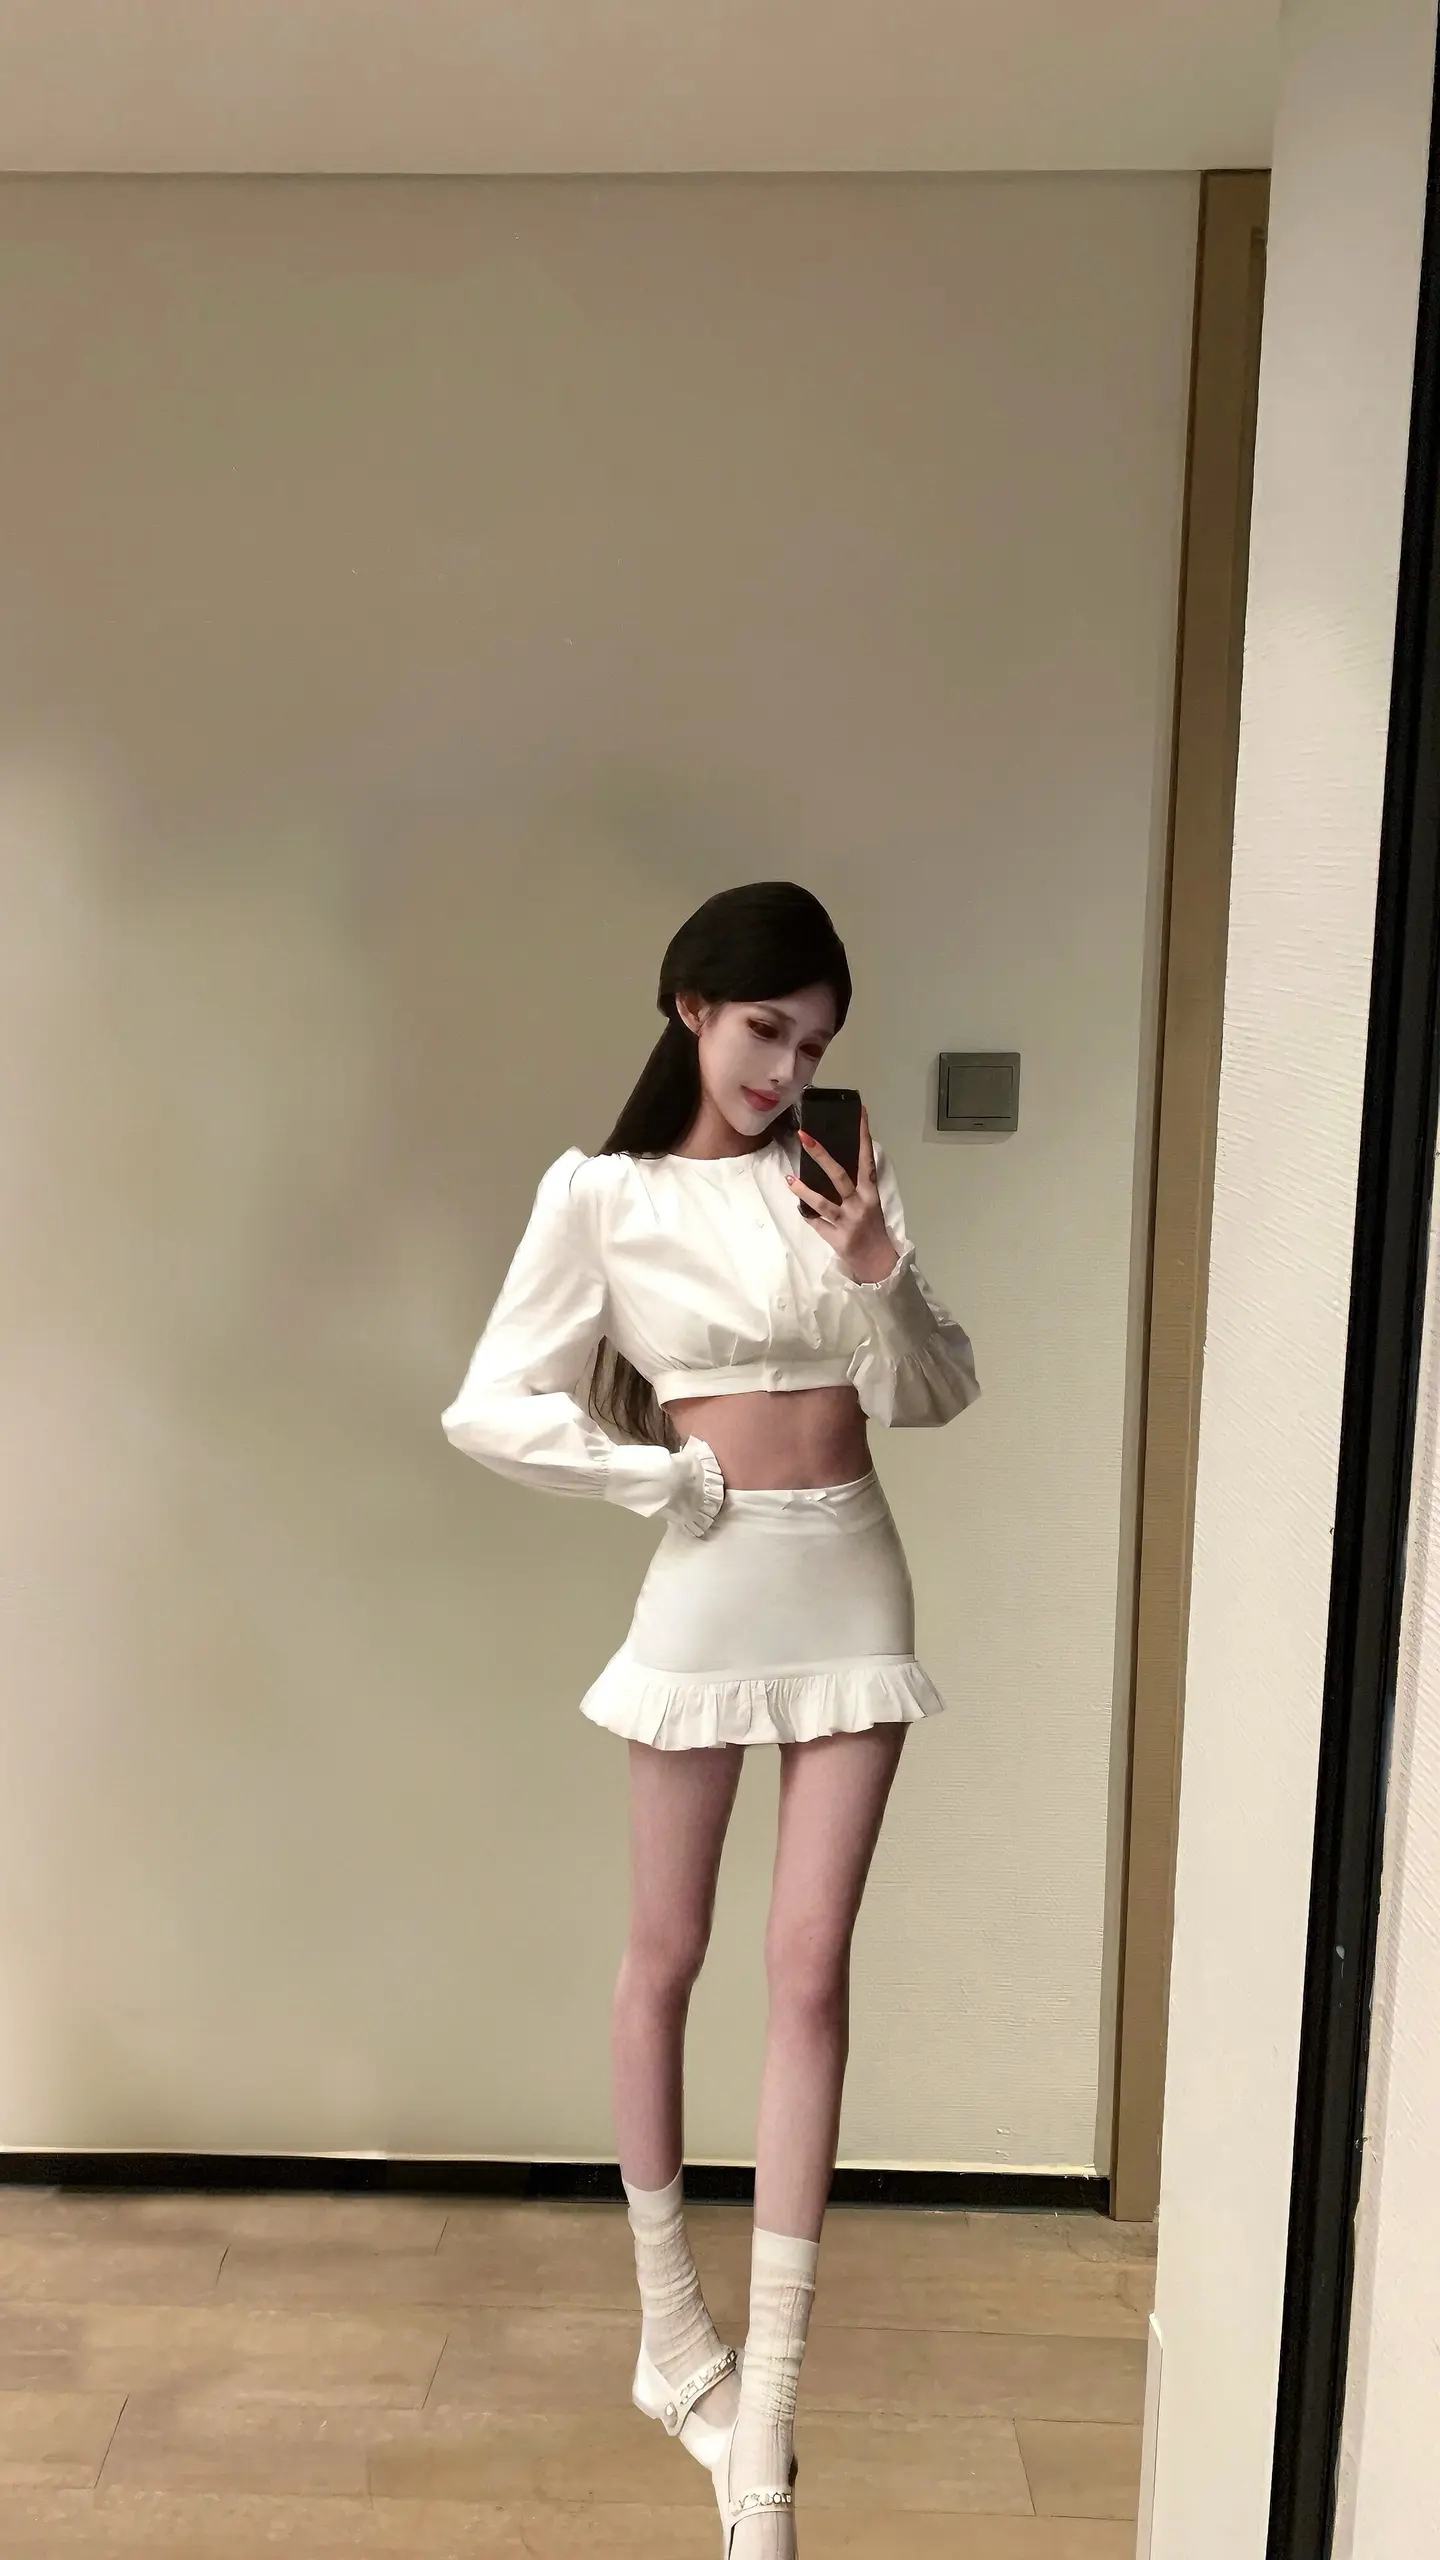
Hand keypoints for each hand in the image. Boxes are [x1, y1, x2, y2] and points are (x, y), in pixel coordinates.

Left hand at [786, 1105, 899, 1283]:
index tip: (859, 1112)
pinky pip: (817, 1223)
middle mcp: (860, 1204)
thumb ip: (856, 1184)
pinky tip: (798, 1207)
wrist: (878, 1262)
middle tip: (805, 1136)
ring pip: (823, 1203)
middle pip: (839, 1176)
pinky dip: (807, 1214)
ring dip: (804, 1190)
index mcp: (870, 1192)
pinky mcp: (836, 1237)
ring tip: (789, 1178)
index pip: (866, 1159)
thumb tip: (832, 1161)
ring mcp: (847, 1221)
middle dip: (821, 1155)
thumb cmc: (872, 1227)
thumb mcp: (869, 1202)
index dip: (863, 1135)